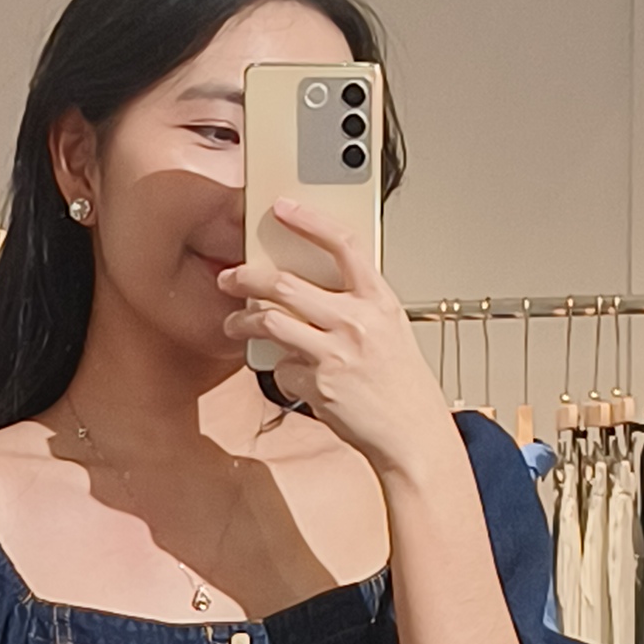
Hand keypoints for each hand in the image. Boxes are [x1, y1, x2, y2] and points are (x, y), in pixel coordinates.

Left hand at [220, 190, 449, 481]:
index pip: (343, 244)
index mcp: (380, 300)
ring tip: (235, 325)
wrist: (413, 436)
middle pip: (284, 284)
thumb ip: (357, 305)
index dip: (310, 220)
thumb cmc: (403, 386)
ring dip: (242, 323)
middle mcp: (357, 322)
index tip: (283, 208)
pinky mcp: (319, 385)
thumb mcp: (390, 331)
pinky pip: (281, 368)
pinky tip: (294, 376)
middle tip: (230, 278)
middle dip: (246, 278)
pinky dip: (281, 371)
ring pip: (269, 323)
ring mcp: (336, 353)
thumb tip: (311, 289)